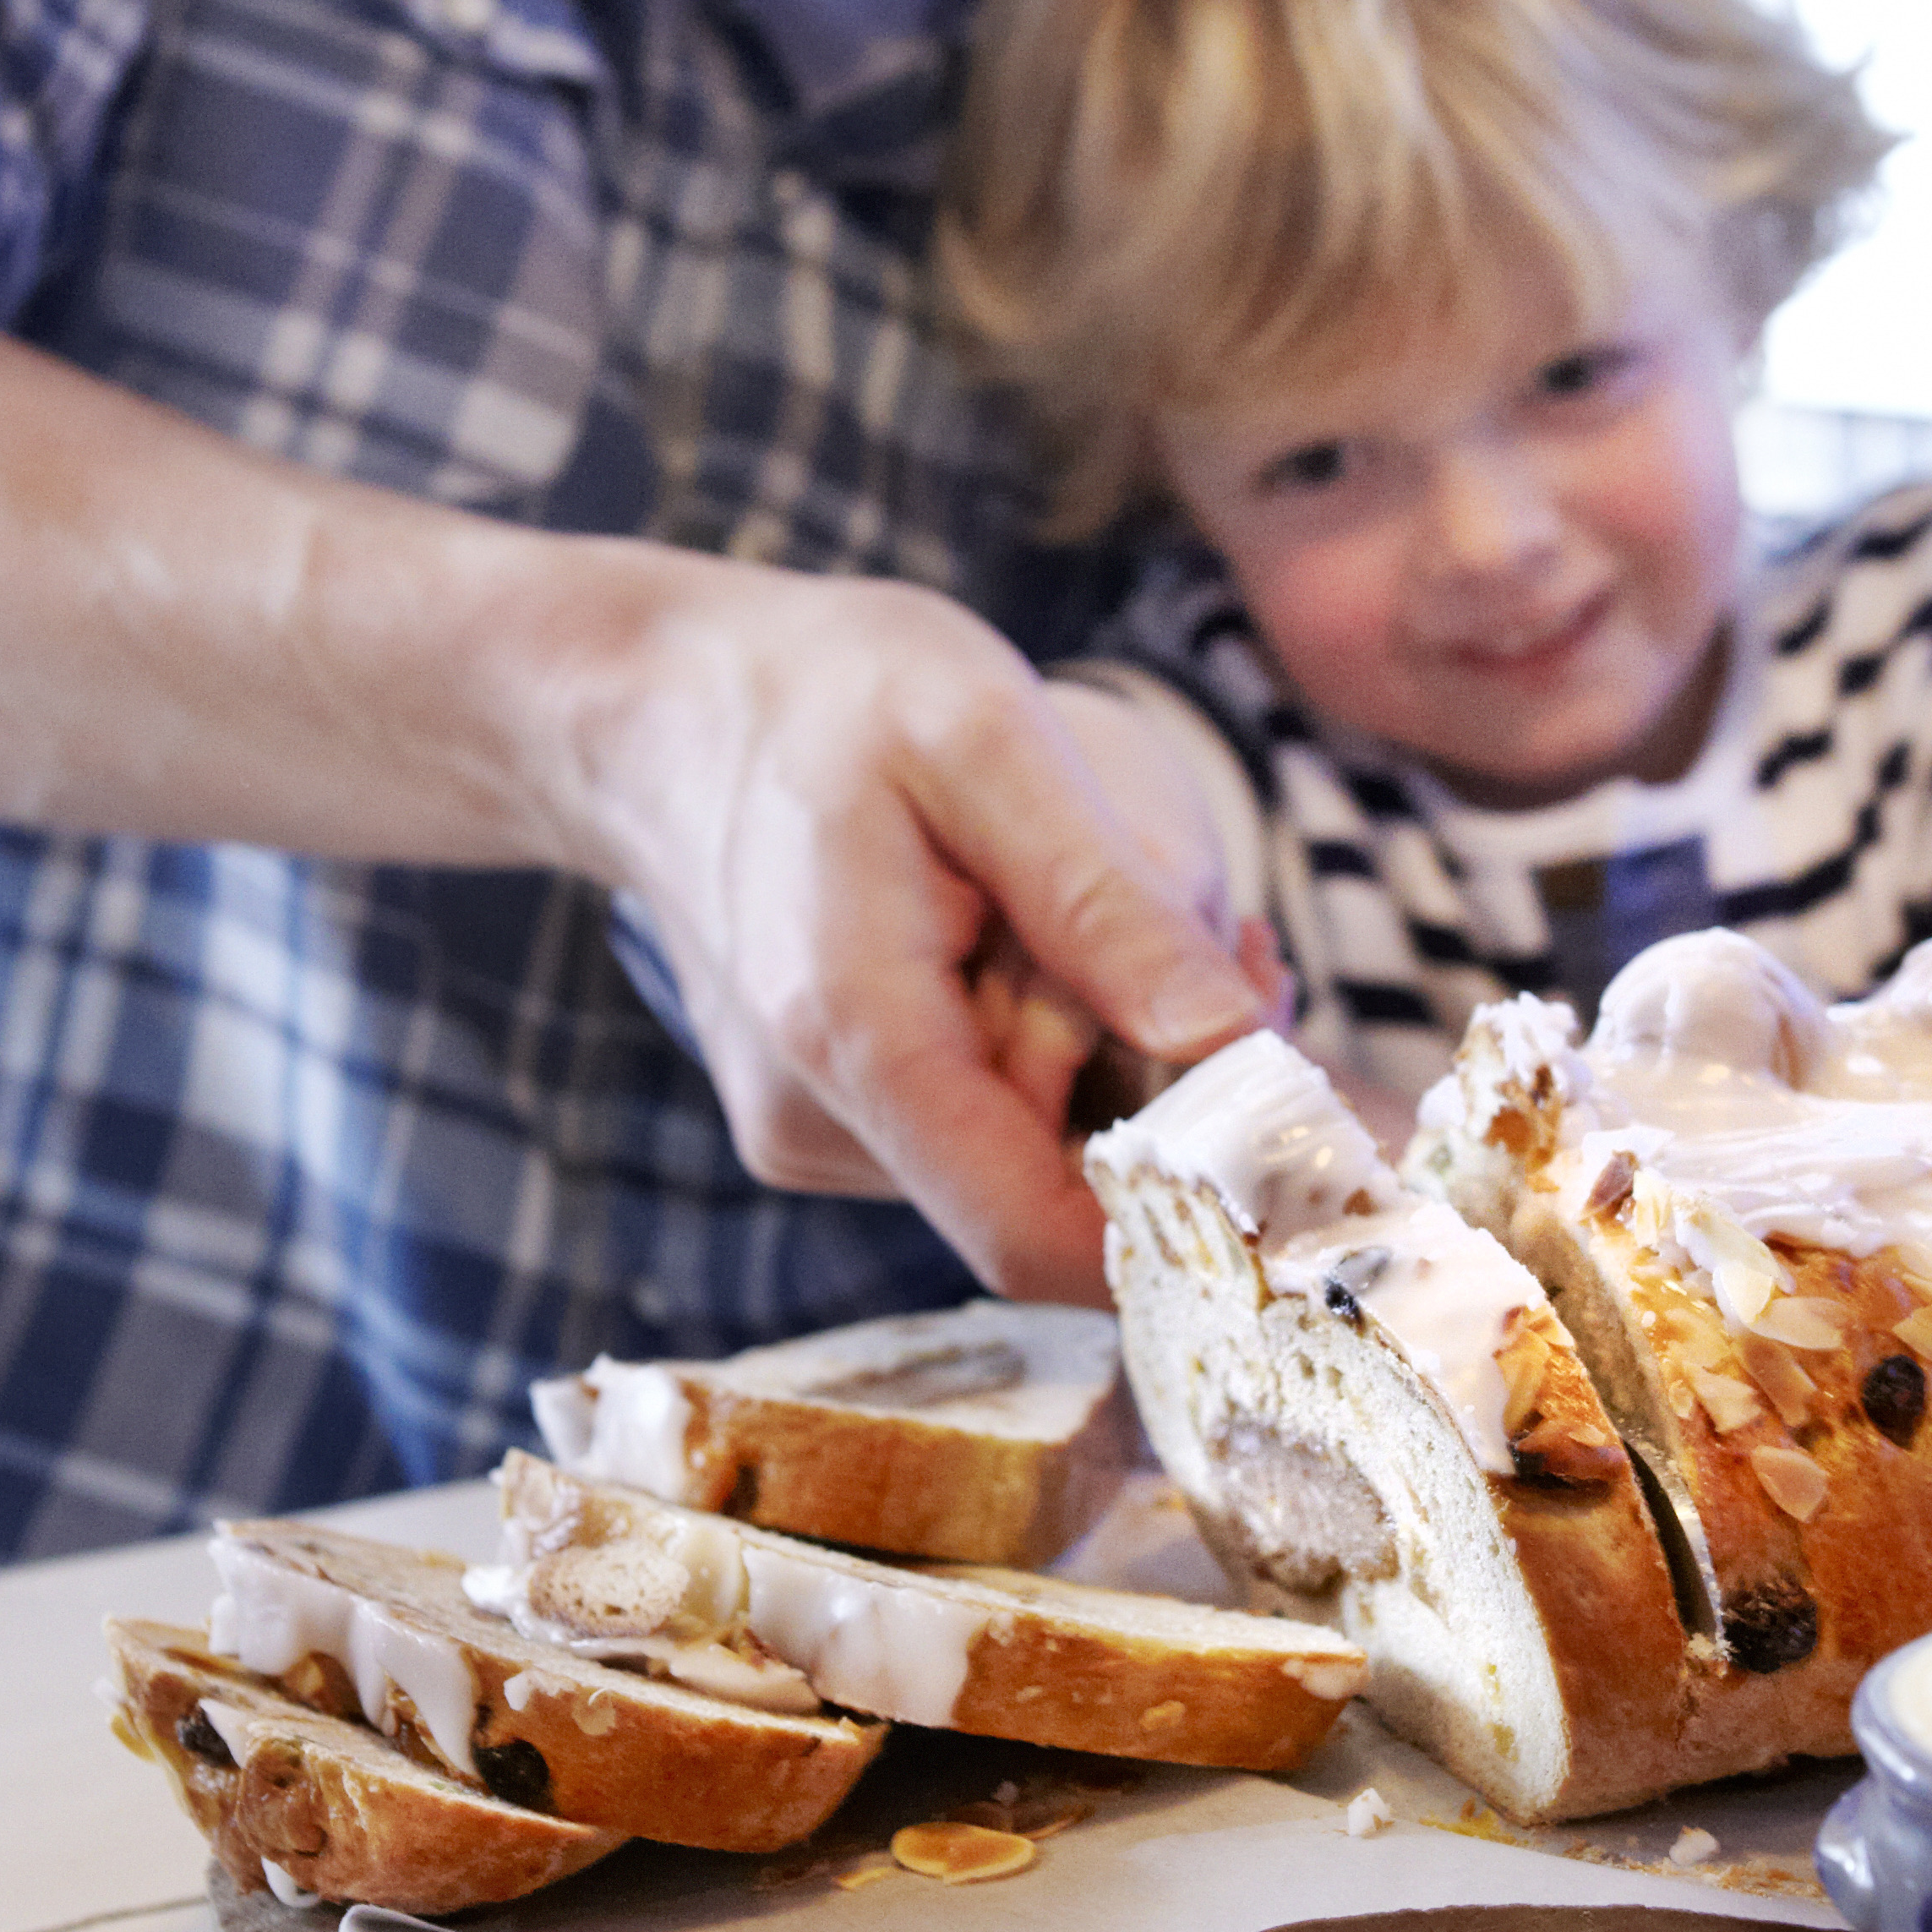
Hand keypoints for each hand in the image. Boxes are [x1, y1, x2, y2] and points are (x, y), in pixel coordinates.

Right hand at [533, 560, 1271, 1300]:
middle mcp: (821, 1125)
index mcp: (857, 1041)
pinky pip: (982, 1122)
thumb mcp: (985, 735)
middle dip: (1169, 1089)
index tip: (1277, 1114)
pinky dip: (1048, 1051)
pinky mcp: (830, 1122)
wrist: (655, 705)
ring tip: (1110, 911)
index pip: (1034, 1237)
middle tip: (1227, 943)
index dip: (1179, 1217)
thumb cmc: (821, 694)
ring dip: (1110, 1060)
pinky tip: (1041, 943)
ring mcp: (818, 1135)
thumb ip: (1106, 899)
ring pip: (1026, 1156)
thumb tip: (1232, 1041)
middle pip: (1056, 1190)